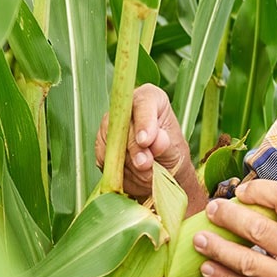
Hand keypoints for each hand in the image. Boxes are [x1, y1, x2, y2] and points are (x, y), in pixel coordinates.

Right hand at [95, 84, 204, 211]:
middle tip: (146, 165)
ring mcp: (109, 126)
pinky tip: (136, 178)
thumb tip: (155, 142)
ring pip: (111, 146)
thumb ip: (165, 145)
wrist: (162, 170)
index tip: (146, 141)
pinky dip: (120, 174)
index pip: (143, 103)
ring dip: (129, 166)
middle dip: (134, 150)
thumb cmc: (171, 153)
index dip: (143, 121)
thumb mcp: (175, 149)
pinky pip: (104, 161)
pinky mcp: (101, 146)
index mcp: (150, 98)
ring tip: (148, 176)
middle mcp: (126, 108)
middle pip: (123, 126)